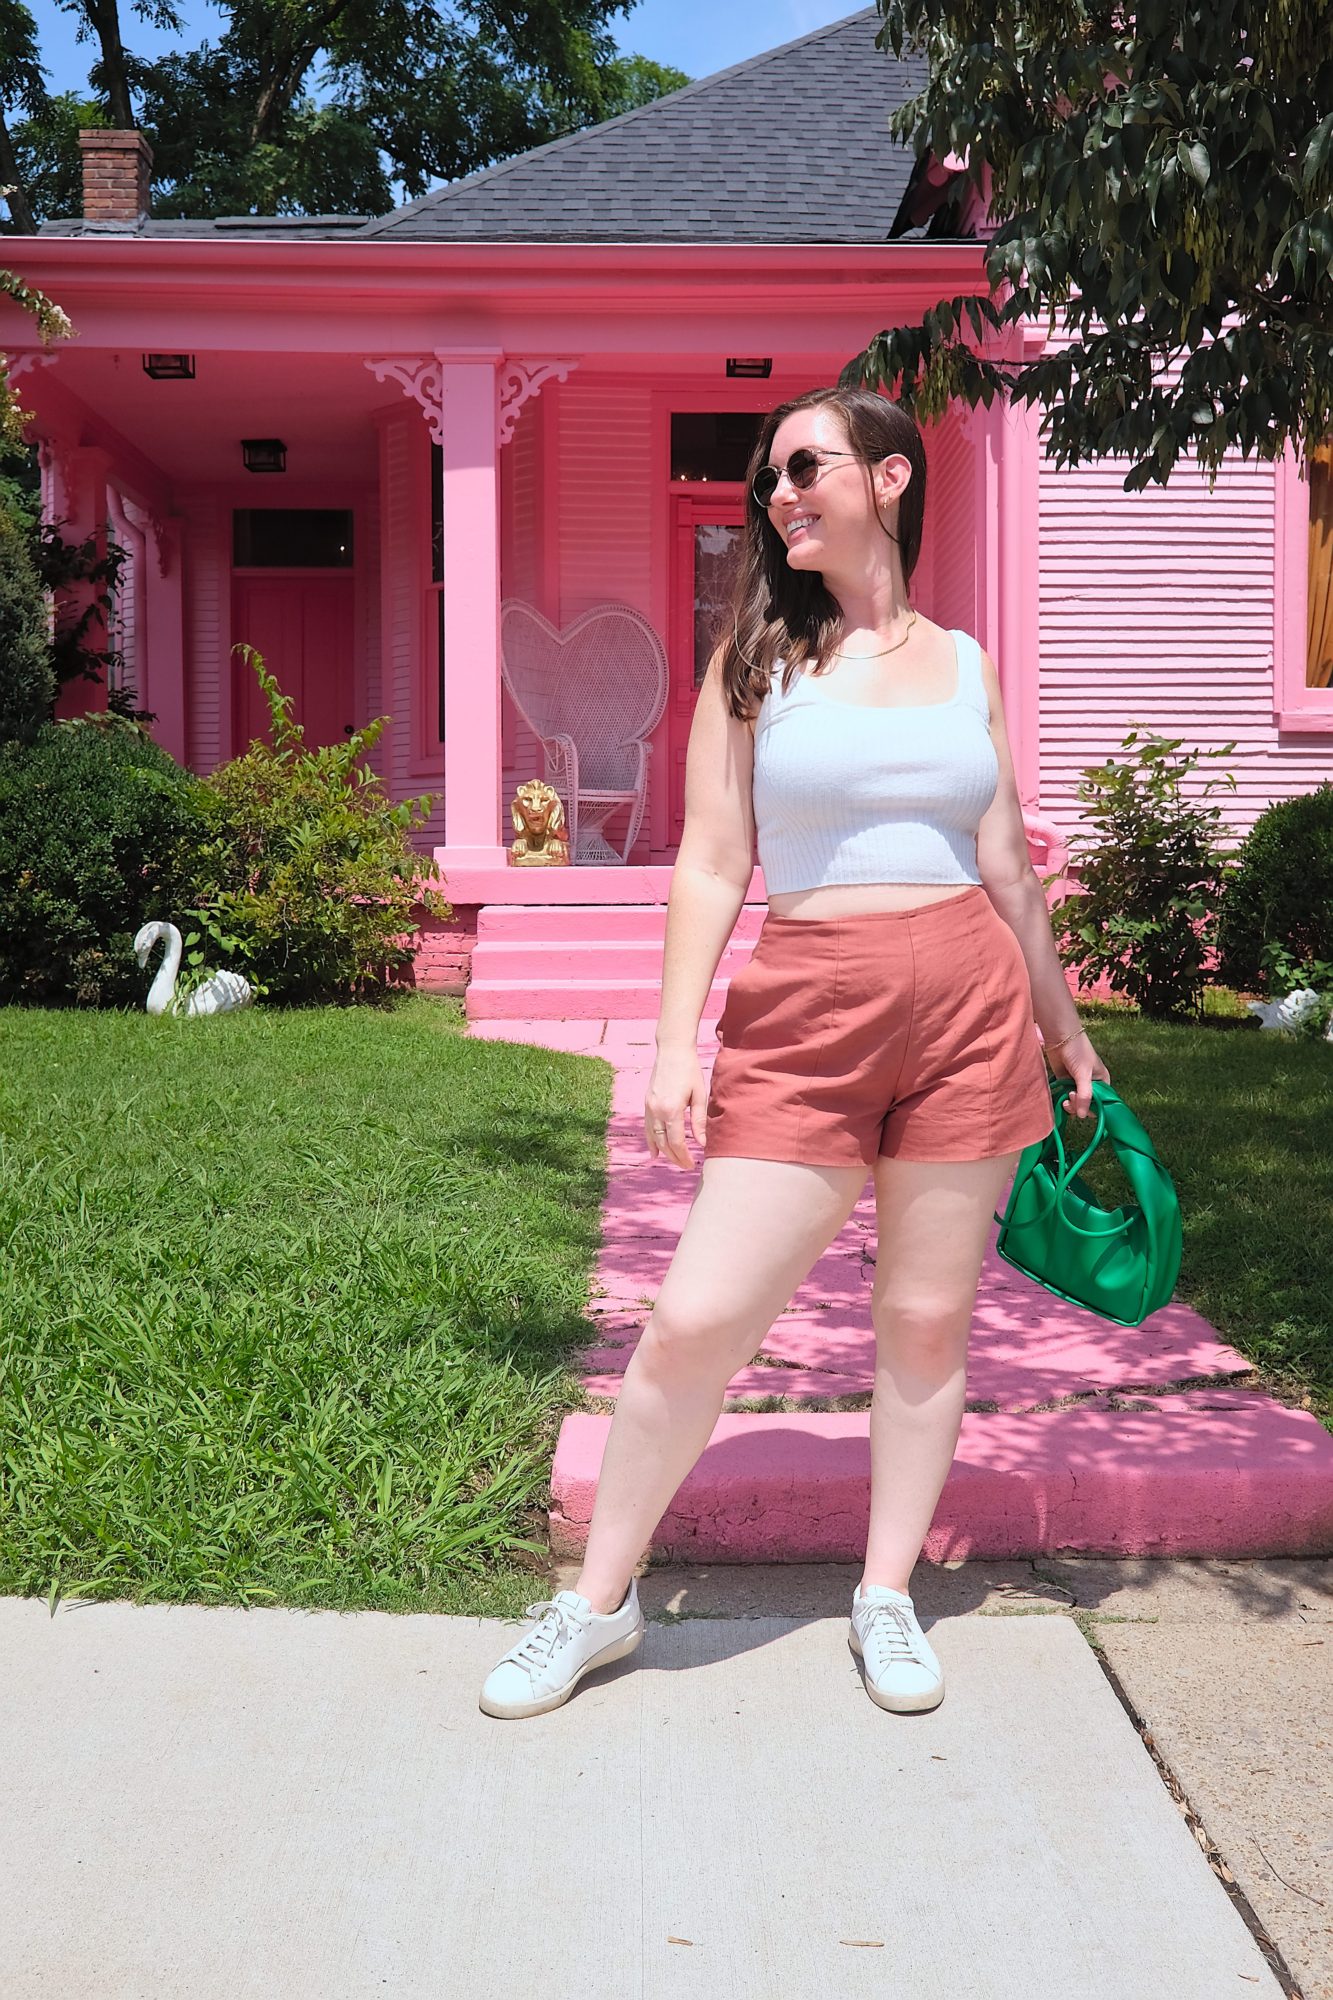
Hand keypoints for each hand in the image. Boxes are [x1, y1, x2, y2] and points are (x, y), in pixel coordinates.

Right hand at [644, 1047, 705, 1168]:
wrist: (672, 1051)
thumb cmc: (689, 1071)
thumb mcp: (699, 1095)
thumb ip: (699, 1121)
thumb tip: (701, 1143)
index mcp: (672, 1110)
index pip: (677, 1142)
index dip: (684, 1156)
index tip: (692, 1164)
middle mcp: (657, 1111)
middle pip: (664, 1143)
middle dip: (674, 1157)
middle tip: (686, 1165)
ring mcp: (649, 1107)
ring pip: (653, 1137)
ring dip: (663, 1152)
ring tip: (674, 1161)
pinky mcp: (646, 1103)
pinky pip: (647, 1128)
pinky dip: (650, 1141)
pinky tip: (654, 1152)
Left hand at [1044, 1027, 1110, 1118]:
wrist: (1060, 1037)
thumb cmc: (1077, 1051)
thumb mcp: (1084, 1074)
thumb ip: (1085, 1095)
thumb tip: (1083, 1116)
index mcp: (1102, 1081)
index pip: (1101, 1102)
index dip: (1092, 1107)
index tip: (1083, 1104)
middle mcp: (1091, 1084)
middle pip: (1087, 1104)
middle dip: (1079, 1105)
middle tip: (1070, 1096)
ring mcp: (1077, 1083)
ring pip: (1076, 1102)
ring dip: (1070, 1104)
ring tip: (1065, 1096)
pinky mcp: (1065, 1082)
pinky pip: (1065, 1097)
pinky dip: (1063, 1100)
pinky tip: (1060, 1098)